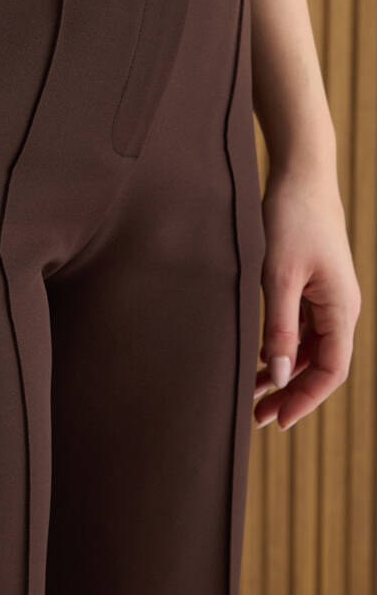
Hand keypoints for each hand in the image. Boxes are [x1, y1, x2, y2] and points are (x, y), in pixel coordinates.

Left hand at [253, 162, 360, 430]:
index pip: (331, 370)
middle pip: (322, 365)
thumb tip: (280, 376)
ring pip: (311, 348)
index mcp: (342, 308)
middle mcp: (341, 307)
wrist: (300, 175)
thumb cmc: (290, 219)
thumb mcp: (278, 276)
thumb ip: (280, 328)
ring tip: (252, 395)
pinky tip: (259, 359)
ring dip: (285, 373)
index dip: (305, 399)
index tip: (277, 420)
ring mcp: (328, 296)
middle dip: (292, 393)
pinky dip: (283, 347)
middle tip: (257, 418)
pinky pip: (303, 328)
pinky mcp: (313, 285)